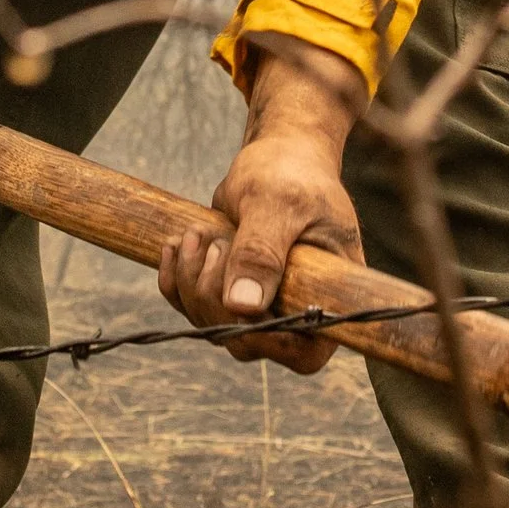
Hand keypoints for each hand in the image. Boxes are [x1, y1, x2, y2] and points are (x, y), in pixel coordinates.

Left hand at [158, 39, 364, 371]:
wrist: (281, 154)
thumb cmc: (292, 173)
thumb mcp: (277, 204)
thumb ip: (261, 252)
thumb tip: (243, 307)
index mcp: (330, 297)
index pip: (303, 353)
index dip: (267, 340)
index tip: (239, 300)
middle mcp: (297, 310)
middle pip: (246, 342)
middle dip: (214, 297)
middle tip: (214, 242)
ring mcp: (262, 305)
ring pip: (214, 325)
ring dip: (192, 283)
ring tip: (198, 234)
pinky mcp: (232, 292)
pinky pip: (194, 307)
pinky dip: (177, 280)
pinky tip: (178, 246)